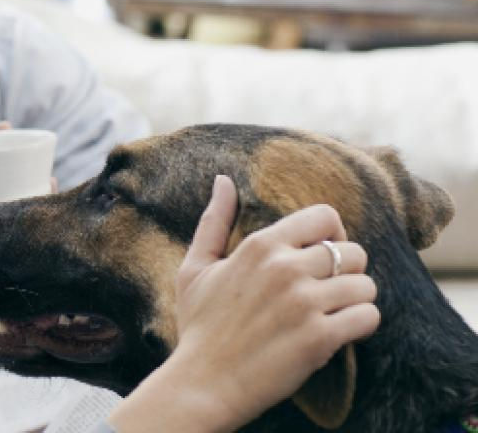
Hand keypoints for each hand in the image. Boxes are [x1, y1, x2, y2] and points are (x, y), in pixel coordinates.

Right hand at [109, 175, 379, 432]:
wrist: (203, 382)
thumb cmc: (199, 326)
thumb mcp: (195, 267)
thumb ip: (213, 221)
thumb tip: (223, 180)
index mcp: (260, 246)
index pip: (325, 216)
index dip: (333, 235)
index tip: (322, 256)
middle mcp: (285, 268)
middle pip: (354, 251)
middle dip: (347, 272)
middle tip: (327, 292)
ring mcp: (304, 303)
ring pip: (366, 285)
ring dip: (355, 301)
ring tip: (333, 314)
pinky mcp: (320, 338)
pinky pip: (368, 317)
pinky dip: (361, 326)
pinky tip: (339, 333)